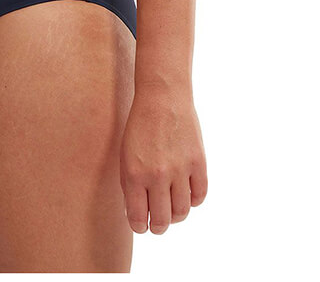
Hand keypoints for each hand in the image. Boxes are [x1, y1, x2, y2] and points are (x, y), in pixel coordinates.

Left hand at [119, 88, 206, 233]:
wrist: (162, 98)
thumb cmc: (139, 126)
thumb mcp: (125, 154)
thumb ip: (130, 185)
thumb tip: (136, 214)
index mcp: (134, 174)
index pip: (138, 218)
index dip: (139, 226)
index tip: (141, 225)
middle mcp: (157, 176)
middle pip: (162, 220)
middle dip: (158, 227)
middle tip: (157, 224)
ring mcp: (180, 170)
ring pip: (182, 212)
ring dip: (176, 216)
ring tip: (171, 211)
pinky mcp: (199, 163)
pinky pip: (200, 196)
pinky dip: (193, 201)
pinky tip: (186, 195)